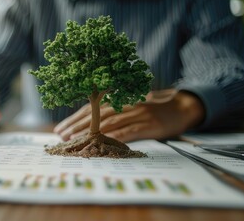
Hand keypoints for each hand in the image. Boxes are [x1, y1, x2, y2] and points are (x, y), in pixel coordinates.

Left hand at [54, 90, 204, 141]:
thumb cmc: (154, 108)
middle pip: (95, 116)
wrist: (182, 106)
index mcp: (119, 99)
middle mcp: (124, 104)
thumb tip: (92, 123)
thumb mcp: (132, 104)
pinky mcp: (148, 124)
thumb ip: (115, 110)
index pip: (92, 109)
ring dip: (89, 132)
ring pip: (108, 124)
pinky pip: (128, 131)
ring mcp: (136, 114)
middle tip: (61, 135)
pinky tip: (101, 143)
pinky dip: (113, 138)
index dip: (75, 118)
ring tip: (74, 141)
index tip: (61, 128)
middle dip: (76, 126)